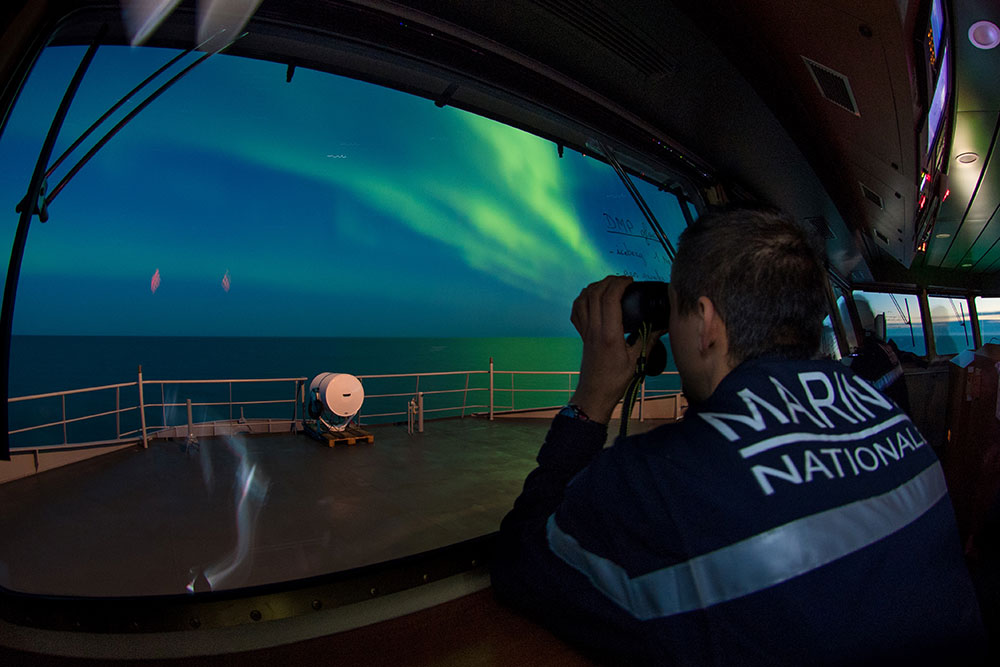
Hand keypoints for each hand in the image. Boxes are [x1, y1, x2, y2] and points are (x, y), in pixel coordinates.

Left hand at [569, 275, 650, 423]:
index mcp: (610, 334)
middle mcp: (594, 329)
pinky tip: (592, 298)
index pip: (609, 299)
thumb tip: (663, 325)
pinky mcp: (582, 335)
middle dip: (608, 281)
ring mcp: (585, 331)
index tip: (630, 281)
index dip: (619, 284)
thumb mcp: (636, 360)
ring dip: (594, 287)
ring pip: (583, 299)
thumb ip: (648, 339)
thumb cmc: (615, 380)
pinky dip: (583, 299)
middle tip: (622, 280)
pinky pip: (577, 311)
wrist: (595, 393)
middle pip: (595, 294)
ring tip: (608, 285)